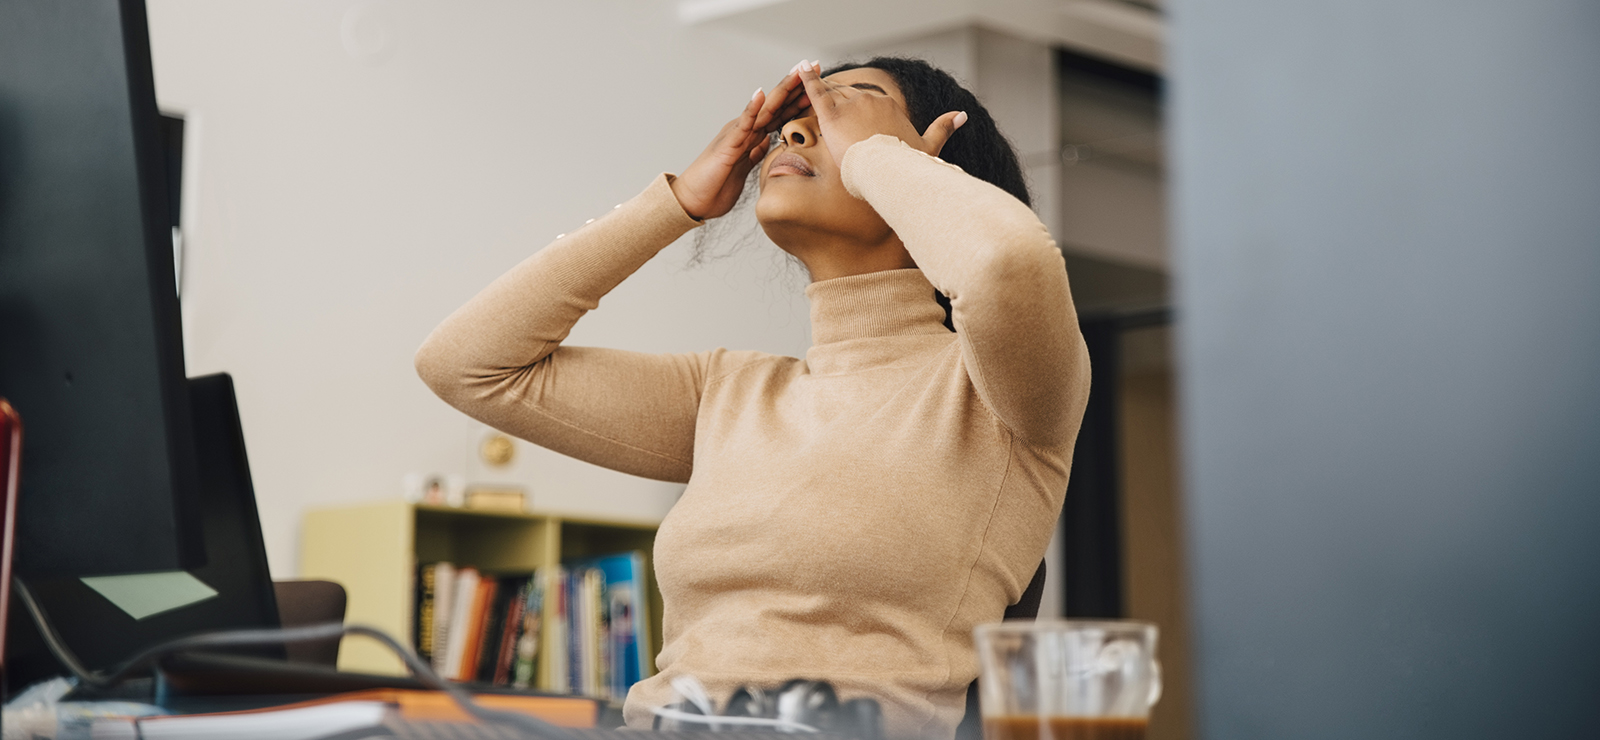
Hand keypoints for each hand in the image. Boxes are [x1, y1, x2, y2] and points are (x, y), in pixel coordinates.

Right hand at [671, 66, 811, 220]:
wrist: (694, 200)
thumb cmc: (716, 186)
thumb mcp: (744, 168)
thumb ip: (755, 152)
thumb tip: (768, 143)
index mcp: (752, 136)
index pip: (780, 112)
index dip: (800, 97)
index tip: (820, 83)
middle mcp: (746, 129)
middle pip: (776, 103)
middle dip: (797, 85)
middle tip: (816, 65)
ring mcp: (737, 134)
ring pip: (764, 108)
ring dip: (781, 90)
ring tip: (797, 73)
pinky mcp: (728, 144)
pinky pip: (742, 124)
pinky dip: (752, 109)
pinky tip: (761, 94)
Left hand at [794, 61, 965, 167]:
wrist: (889, 173)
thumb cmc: (907, 165)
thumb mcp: (929, 147)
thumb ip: (943, 128)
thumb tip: (962, 114)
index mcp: (889, 106)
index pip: (868, 104)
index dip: (859, 113)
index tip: (854, 125)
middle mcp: (871, 100)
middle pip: (850, 98)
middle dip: (840, 108)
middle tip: (829, 120)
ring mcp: (851, 105)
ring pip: (833, 96)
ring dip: (822, 97)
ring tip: (814, 104)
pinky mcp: (832, 115)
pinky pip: (817, 93)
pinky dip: (807, 80)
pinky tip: (799, 69)